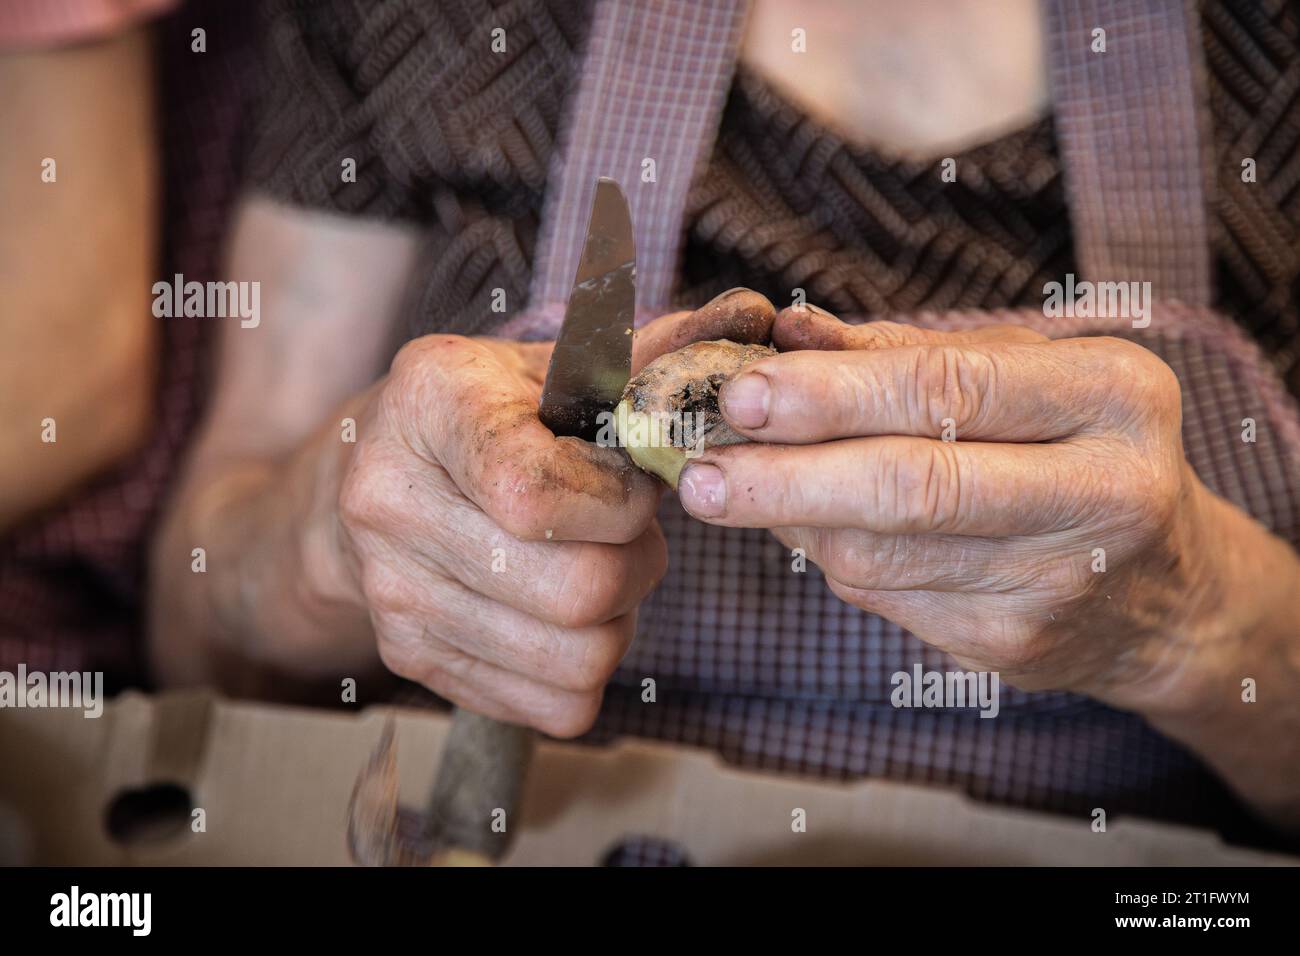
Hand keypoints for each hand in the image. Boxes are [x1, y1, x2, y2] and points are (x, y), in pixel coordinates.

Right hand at [334, 334, 662, 735]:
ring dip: (619, 621)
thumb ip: (654, 354)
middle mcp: (390, 501)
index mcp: (430, 405)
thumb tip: (755, 313)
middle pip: (575, 590)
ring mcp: (393, 591)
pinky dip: (587, 670)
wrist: (366, 476)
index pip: (537, 495)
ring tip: (600, 568)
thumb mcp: (556, 366)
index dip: (618, 505)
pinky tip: (566, 617)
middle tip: (632, 533)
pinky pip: (554, 706)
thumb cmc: (489, 412)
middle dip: (638, 565)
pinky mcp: (411, 657)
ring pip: (577, 659)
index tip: (635, 487)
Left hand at [674, 304, 1273, 713]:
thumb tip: (784, 327)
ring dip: (789, 521)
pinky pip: (882, 598)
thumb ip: (902, 353)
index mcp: (1111, 394)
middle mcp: (1104, 491)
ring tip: (734, 488)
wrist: (1162, 590)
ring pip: (881, 553)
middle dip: (786, 478)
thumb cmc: (1070, 449)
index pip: (946, 389)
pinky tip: (809, 529)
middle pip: (912, 485)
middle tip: (696, 470)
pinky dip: (828, 558)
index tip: (739, 394)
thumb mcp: (1019, 378)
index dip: (830, 394)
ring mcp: (1061, 581)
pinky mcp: (1015, 646)